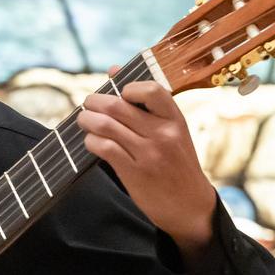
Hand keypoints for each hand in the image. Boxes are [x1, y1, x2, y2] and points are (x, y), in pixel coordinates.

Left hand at [77, 76, 217, 257]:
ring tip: (84, 121)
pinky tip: (90, 142)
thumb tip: (112, 69)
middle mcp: (164, 134)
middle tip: (87, 104)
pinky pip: (104, 148)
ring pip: (106, 126)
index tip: (117, 93)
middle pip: (118, 107)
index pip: (151, 90)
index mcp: (176, 119)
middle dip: (94, 102)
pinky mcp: (134, 172)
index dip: (127, 87)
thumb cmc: (176, 163)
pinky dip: (91, 141)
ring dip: (87, 120)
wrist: (190, 205)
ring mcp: (149, 154)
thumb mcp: (171, 130)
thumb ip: (144, 103)